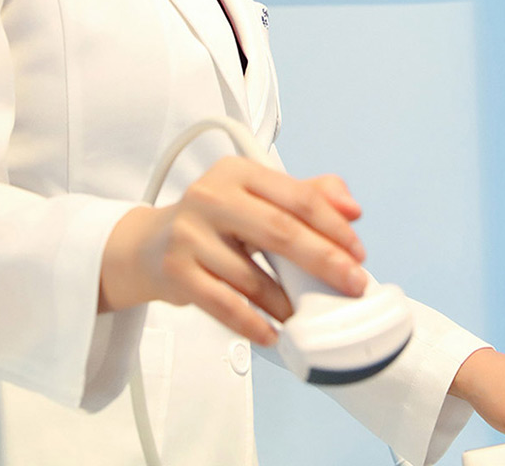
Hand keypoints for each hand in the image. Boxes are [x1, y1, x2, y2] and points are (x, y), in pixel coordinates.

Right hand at [99, 156, 366, 344]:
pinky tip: (271, 333)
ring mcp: (189, 234)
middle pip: (280, 231)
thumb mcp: (256, 197)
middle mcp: (210, 197)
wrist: (147, 246)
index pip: (297, 196)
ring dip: (286, 302)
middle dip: (324, 261)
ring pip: (252, 276)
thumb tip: (351, 207)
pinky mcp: (176, 271)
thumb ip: (306, 195)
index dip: (333, 226)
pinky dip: (252, 323)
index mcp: (237, 172)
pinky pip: (224, 304)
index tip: (357, 252)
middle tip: (352, 284)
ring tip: (305, 315)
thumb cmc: (214, 222)